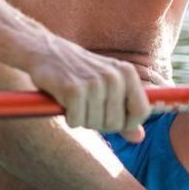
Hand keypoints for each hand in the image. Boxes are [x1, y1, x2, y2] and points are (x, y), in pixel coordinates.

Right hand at [28, 49, 150, 141]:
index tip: (112, 118)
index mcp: (127, 72)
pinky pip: (76, 121)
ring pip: (95, 124)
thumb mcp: (107, 85)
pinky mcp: (73, 90)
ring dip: (82, 119)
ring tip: (75, 102)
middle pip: (116, 123)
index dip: (128, 123)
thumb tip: (139, 138)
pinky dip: (69, 117)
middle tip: (87, 108)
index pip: (141, 111)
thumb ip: (125, 111)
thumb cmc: (79, 71)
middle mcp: (114, 76)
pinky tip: (64, 101)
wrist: (46, 51)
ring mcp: (94, 83)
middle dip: (100, 123)